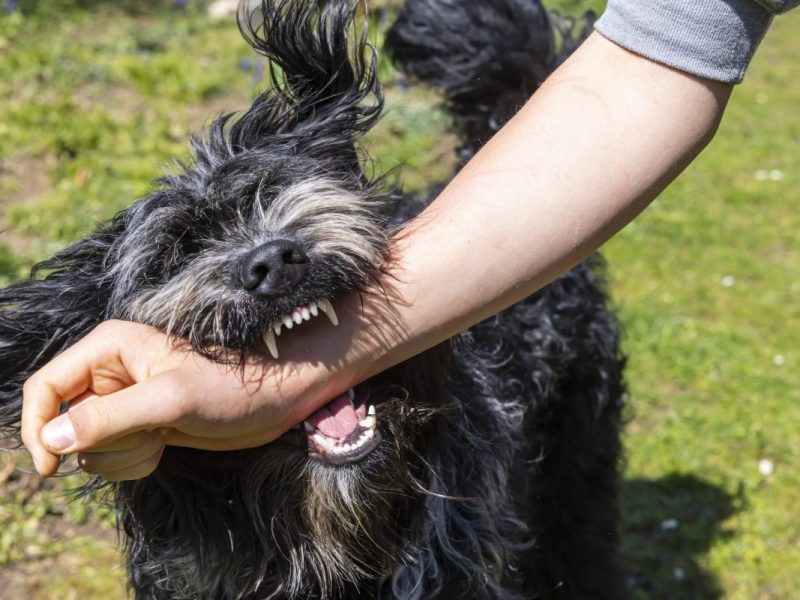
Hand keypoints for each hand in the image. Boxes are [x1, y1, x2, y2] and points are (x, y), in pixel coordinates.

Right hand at [21, 320, 333, 479]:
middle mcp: (111, 371)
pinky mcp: (141, 423)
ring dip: (121, 454)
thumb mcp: (170, 401)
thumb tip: (51, 439)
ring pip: (88, 445)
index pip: (45, 387)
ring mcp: (126, 399)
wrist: (274, 399)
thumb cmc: (233, 387)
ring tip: (161, 436)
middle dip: (101, 443)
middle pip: (65, 422)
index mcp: (109, 348)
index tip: (49, 467)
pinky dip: (134, 461)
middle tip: (147, 434)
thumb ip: (108, 418)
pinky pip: (113, 456)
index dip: (37, 427)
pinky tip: (165, 445)